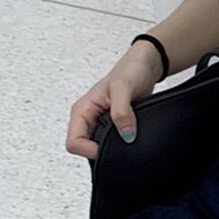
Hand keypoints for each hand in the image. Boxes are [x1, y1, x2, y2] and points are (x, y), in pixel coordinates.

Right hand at [65, 40, 163, 159]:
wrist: (144, 67)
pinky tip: (131, 137)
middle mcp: (88, 119)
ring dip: (113, 148)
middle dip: (103, 151)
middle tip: (122, 143)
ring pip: (97, 147)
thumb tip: (126, 135)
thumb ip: (122, 112)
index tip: (111, 147)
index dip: (91, 150)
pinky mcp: (112, 126)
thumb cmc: (130, 71)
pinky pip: (111, 143)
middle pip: (84, 149)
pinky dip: (121, 144)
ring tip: (127, 137)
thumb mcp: (124, 88)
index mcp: (82, 110)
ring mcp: (99, 123)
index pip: (73, 143)